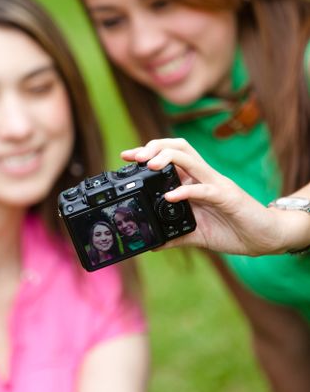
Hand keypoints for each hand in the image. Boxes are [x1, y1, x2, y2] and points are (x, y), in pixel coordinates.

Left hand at [121, 138, 293, 255]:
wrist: (264, 238)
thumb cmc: (233, 230)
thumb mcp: (197, 235)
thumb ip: (176, 237)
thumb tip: (154, 244)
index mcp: (195, 182)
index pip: (170, 156)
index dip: (148, 152)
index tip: (127, 157)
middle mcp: (204, 177)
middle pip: (179, 147)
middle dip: (154, 147)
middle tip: (135, 157)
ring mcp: (216, 184)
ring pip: (190, 159)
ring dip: (167, 158)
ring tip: (149, 165)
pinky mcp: (227, 196)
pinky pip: (205, 189)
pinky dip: (186, 190)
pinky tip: (171, 196)